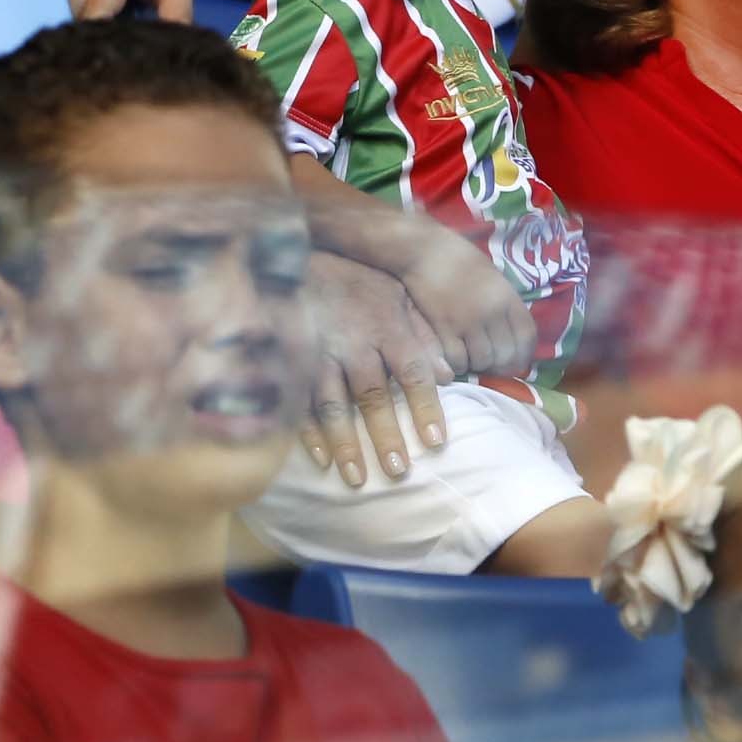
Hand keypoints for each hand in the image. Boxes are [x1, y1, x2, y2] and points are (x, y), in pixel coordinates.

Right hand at [302, 251, 456, 488]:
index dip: (426, 408)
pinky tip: (322, 460)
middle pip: (373, 396)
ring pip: (333, 406)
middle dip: (386, 435)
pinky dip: (309, 433)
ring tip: (359, 479)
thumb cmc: (355, 284)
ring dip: (347, 444)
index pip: (413, 372)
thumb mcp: (396, 297)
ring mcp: (320, 354)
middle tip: (400, 472)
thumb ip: (423, 335)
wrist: (296, 262)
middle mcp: (355, 344)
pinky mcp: (291, 363)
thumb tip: (450, 373)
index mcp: (387, 327)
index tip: (437, 442)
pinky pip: (299, 402)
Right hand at [402, 235, 536, 381]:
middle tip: (487, 361)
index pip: (527, 336)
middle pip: (507, 355)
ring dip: (475, 363)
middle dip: (498, 364)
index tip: (514, 360)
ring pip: (482, 361)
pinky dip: (456, 363)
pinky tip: (451, 355)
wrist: (422, 250)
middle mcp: (493, 311)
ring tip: (467, 356)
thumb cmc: (456, 257)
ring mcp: (469, 321)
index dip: (523, 354)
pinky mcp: (445, 328)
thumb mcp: (490, 275)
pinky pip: (458, 360)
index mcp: (507, 296)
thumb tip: (509, 328)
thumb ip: (502, 300)